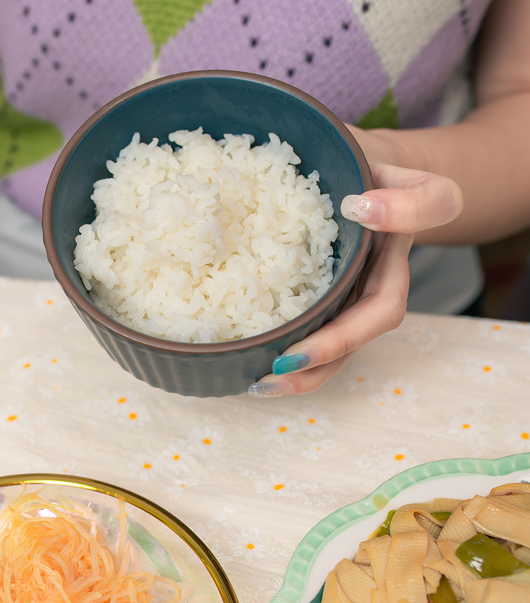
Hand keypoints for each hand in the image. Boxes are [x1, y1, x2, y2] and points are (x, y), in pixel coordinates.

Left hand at [247, 161, 462, 396]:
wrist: (348, 164)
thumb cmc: (365, 164)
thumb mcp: (396, 164)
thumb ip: (411, 193)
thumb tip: (365, 209)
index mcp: (388, 262)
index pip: (384, 305)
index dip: (353, 324)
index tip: (308, 331)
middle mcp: (367, 287)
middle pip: (355, 339)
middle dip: (321, 359)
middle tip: (278, 369)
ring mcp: (340, 296)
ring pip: (332, 350)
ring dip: (300, 373)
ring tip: (260, 383)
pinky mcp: (311, 298)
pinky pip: (302, 331)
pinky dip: (279, 351)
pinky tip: (246, 364)